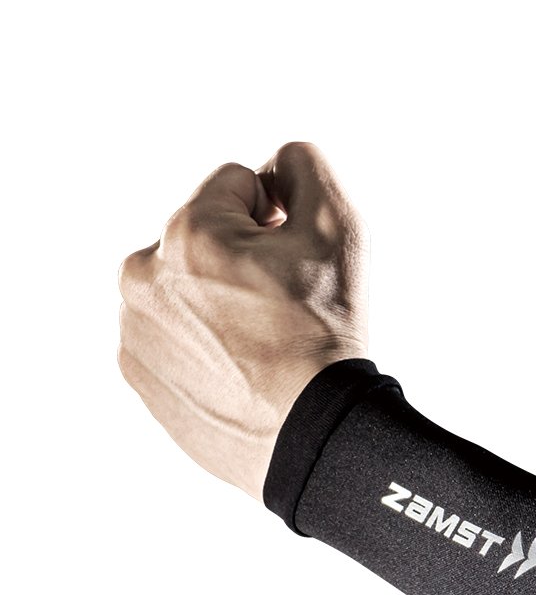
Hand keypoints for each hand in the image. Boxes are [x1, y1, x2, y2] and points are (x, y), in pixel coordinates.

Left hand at [117, 141, 370, 500]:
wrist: (313, 436)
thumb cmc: (327, 335)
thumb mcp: (340, 230)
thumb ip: (305, 166)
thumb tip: (279, 158)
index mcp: (188, 230)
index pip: (237, 185)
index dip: (280, 217)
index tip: (296, 263)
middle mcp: (144, 273)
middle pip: (204, 236)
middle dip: (242, 258)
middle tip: (284, 308)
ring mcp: (135, 328)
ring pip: (186, 287)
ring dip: (219, 300)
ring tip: (263, 342)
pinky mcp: (138, 373)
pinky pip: (171, 336)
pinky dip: (203, 344)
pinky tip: (241, 369)